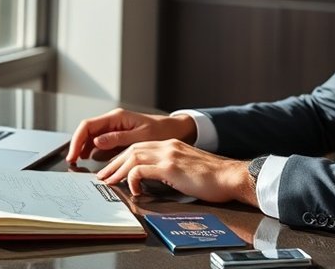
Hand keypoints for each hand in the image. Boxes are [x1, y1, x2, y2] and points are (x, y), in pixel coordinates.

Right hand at [66, 108, 196, 162]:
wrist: (176, 130)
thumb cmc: (162, 131)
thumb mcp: (141, 136)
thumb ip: (118, 139)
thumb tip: (97, 142)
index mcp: (117, 117)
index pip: (88, 126)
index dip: (77, 140)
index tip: (73, 155)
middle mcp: (113, 121)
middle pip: (87, 131)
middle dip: (77, 146)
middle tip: (72, 162)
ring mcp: (114, 128)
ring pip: (91, 137)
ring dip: (83, 149)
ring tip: (78, 162)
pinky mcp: (118, 137)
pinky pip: (100, 143)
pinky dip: (93, 151)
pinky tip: (91, 160)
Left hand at [97, 139, 257, 205]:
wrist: (230, 176)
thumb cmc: (213, 178)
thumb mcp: (187, 168)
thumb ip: (170, 169)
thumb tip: (153, 180)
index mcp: (171, 145)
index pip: (139, 147)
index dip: (123, 158)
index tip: (113, 170)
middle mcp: (167, 145)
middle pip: (132, 149)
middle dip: (114, 163)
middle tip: (103, 176)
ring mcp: (168, 154)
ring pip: (133, 157)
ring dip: (118, 170)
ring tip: (110, 183)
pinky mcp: (170, 167)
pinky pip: (141, 170)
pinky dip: (133, 179)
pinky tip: (135, 190)